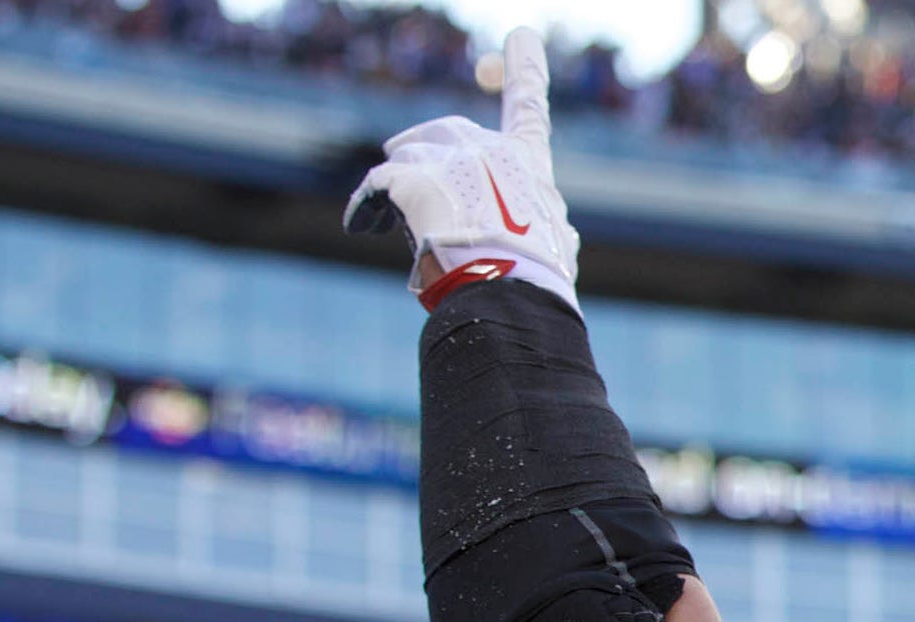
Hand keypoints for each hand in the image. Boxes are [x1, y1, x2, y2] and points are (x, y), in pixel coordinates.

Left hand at [344, 27, 580, 311]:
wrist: (508, 291)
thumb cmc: (535, 279)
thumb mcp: (553, 244)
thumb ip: (541, 221)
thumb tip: (548, 228)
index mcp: (528, 164)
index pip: (528, 106)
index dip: (526, 68)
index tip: (522, 36)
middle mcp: (490, 148)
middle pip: (449, 132)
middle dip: (430, 153)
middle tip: (415, 191)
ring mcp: (449, 159)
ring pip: (409, 153)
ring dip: (400, 179)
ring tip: (389, 218)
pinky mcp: (411, 178)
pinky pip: (377, 185)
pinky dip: (366, 206)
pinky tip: (361, 224)